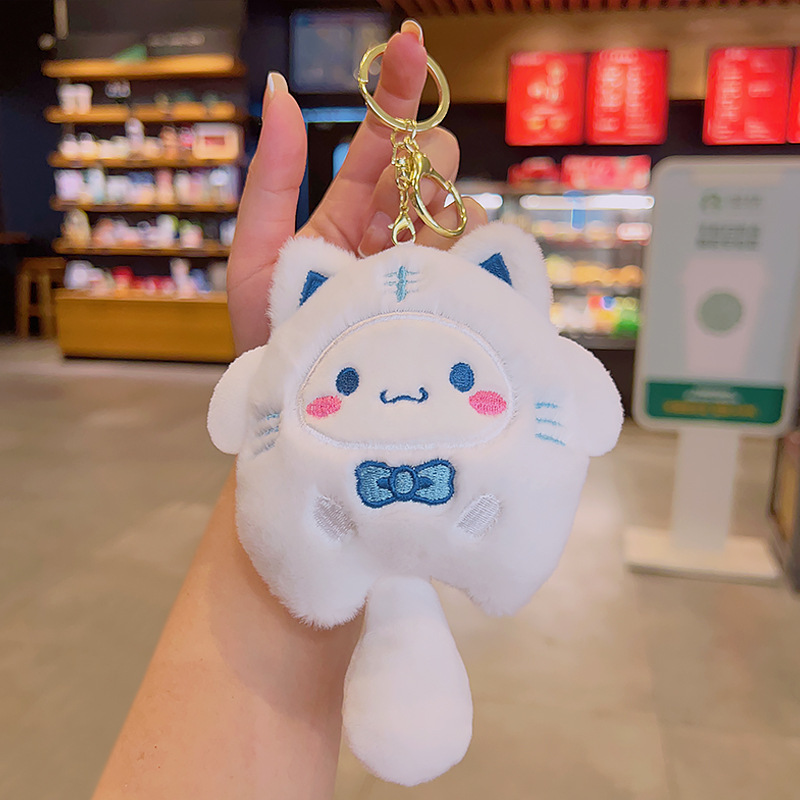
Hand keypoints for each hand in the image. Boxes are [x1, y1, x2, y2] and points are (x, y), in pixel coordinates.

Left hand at [226, 22, 487, 353]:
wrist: (299, 408)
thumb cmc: (270, 339)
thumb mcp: (256, 255)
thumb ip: (271, 178)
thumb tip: (281, 92)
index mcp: (349, 215)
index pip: (381, 142)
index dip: (395, 90)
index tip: (408, 40)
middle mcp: (396, 236)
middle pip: (436, 164)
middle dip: (425, 162)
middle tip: (397, 202)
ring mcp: (430, 270)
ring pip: (466, 208)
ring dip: (437, 222)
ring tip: (397, 270)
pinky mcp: (459, 302)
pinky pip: (486, 257)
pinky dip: (468, 255)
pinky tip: (435, 281)